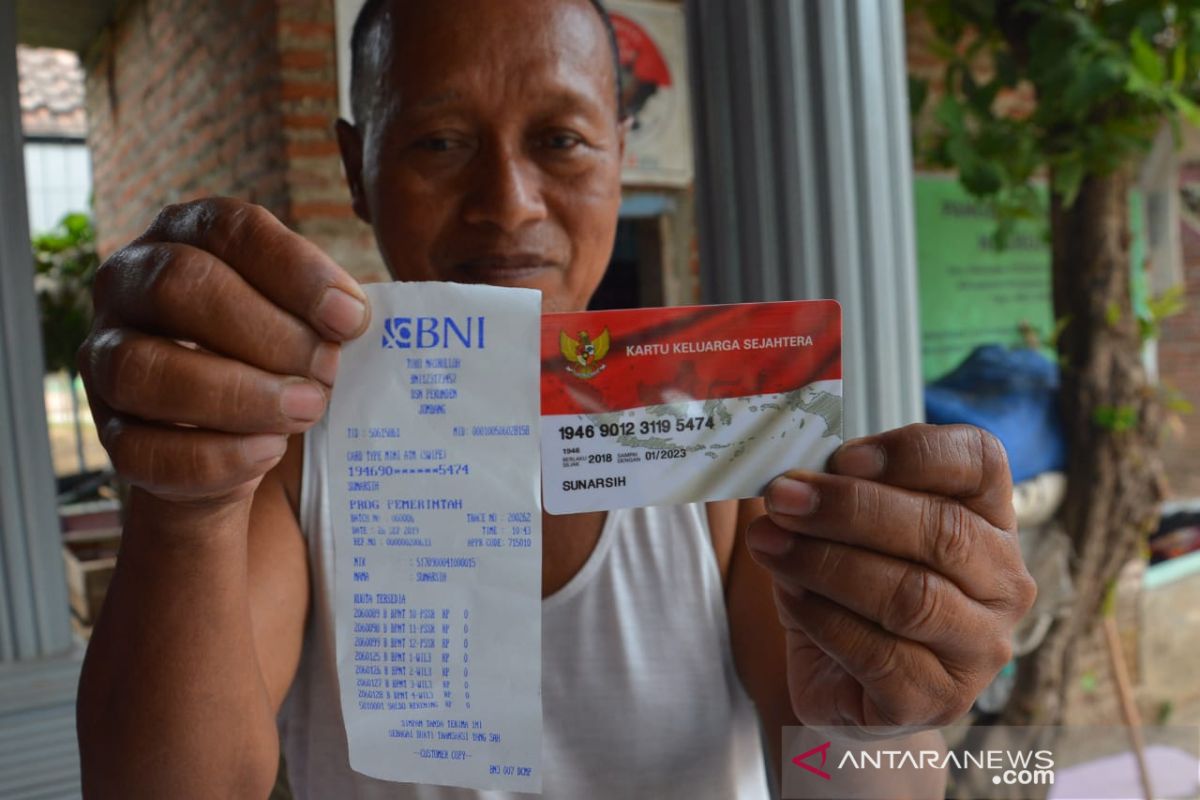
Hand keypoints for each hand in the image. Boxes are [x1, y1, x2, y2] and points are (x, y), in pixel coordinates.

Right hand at [79, 198, 369, 506]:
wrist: (241, 444)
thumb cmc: (281, 358)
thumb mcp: (304, 318)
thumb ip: (324, 310)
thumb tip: (349, 316)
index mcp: (183, 236)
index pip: (230, 229)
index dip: (295, 270)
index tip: (349, 317)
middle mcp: (128, 285)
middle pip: (179, 285)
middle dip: (267, 333)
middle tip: (327, 369)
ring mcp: (105, 359)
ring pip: (144, 369)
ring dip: (238, 395)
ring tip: (305, 410)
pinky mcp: (109, 434)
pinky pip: (143, 451)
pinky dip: (215, 456)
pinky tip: (267, 450)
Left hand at [745, 423, 1036, 730]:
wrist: (843, 684)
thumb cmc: (847, 592)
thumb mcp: (844, 531)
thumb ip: (832, 496)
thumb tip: (792, 482)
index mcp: (990, 519)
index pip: (980, 463)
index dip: (913, 452)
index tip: (842, 456)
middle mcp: (1002, 583)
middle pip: (943, 529)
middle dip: (851, 508)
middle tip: (784, 497)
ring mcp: (979, 648)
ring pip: (911, 594)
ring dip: (827, 562)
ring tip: (770, 543)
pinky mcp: (936, 700)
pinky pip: (878, 654)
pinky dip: (822, 617)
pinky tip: (788, 594)